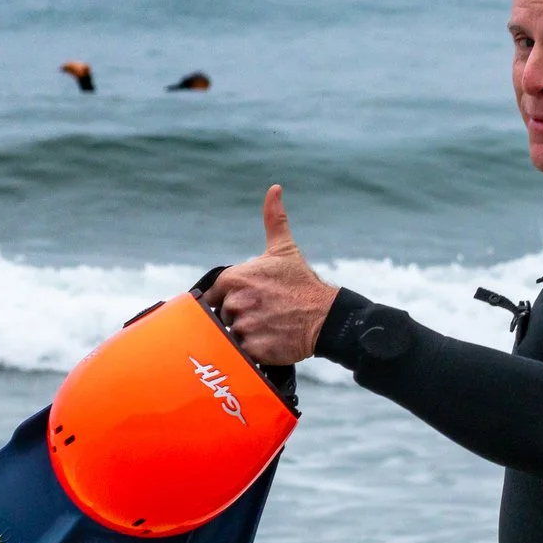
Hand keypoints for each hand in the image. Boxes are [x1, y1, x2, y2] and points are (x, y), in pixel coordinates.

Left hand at [207, 185, 337, 364]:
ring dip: (246, 334)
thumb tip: (274, 189)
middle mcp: (236, 301)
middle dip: (240, 317)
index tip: (252, 301)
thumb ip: (274, 219)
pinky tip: (270, 340)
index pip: (215, 296)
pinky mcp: (253, 349)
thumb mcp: (285, 249)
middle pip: (223, 316)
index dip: (232, 299)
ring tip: (268, 327)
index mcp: (235, 278)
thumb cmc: (302, 284)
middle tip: (265, 314)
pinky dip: (253, 350)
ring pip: (231, 335)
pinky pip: (241, 352)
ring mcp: (244, 326)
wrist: (327, 317)